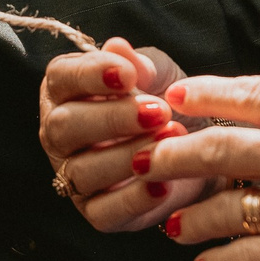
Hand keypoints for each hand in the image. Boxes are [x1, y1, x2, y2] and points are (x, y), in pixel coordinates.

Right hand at [37, 38, 212, 232]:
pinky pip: (104, 210)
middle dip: (113, 118)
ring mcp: (73, 175)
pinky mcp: (96, 212)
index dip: (91, 75)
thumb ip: (141, 62)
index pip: (62, 78)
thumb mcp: (160, 73)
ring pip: (83, 170)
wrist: (199, 149)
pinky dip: (134, 198)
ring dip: (129, 156)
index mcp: (66, 91)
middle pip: (65, 126)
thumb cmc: (166, 102)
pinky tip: (163, 183)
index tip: (128, 75)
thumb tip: (118, 47)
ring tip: (171, 141)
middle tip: (158, 111)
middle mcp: (60, 133)